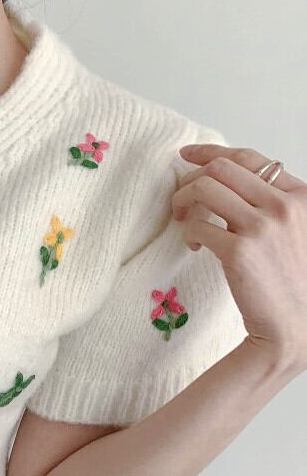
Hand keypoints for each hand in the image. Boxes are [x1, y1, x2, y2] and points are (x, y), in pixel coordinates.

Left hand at [172, 143, 306, 373]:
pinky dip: (189, 233)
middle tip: (180, 199)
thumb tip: (227, 185)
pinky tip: (196, 246)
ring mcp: (262, 226)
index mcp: (300, 195)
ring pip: (205, 189)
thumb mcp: (294, 231)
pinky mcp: (239, 250)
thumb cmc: (289, 281)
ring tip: (182, 219)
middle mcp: (283, 205)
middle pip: (222, 168)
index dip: (212, 152)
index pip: (250, 158)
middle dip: (192, 178)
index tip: (188, 156)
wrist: (293, 323)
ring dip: (184, 200)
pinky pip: (198, 227)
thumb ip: (271, 205)